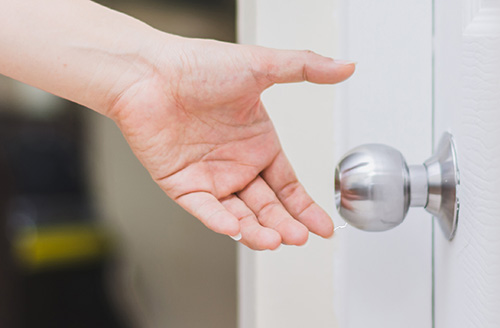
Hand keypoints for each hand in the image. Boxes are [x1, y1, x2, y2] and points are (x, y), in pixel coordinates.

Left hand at [109, 36, 354, 249]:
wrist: (147, 71)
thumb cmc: (198, 65)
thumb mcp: (260, 66)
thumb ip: (304, 69)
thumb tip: (344, 67)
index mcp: (258, 144)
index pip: (288, 186)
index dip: (305, 208)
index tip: (322, 227)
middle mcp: (236, 164)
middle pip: (267, 206)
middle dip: (284, 224)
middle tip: (299, 237)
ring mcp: (209, 176)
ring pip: (238, 214)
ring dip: (256, 229)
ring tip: (273, 240)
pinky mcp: (181, 184)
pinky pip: (204, 209)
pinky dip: (220, 221)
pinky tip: (236, 228)